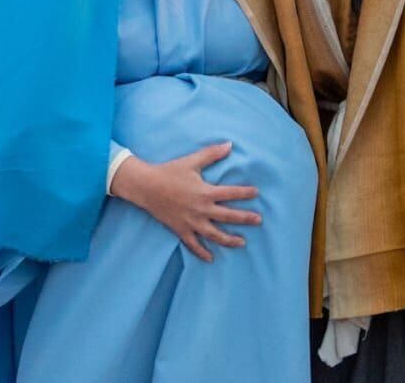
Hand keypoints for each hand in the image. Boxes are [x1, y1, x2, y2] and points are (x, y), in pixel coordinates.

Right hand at [110, 143, 260, 262]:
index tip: (257, 193)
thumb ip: (212, 154)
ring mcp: (191, 222)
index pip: (231, 193)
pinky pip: (193, 245)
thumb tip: (230, 145)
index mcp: (205, 192)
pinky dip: (202, 252)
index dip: (245, 193)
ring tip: (242, 243)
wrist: (146, 186)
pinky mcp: (181, 230)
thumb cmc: (170, 171)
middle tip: (258, 220)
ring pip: (214, 235)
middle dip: (245, 219)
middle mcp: (201, 209)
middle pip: (228, 216)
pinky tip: (211, 258)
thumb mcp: (192, 161)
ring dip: (229, 240)